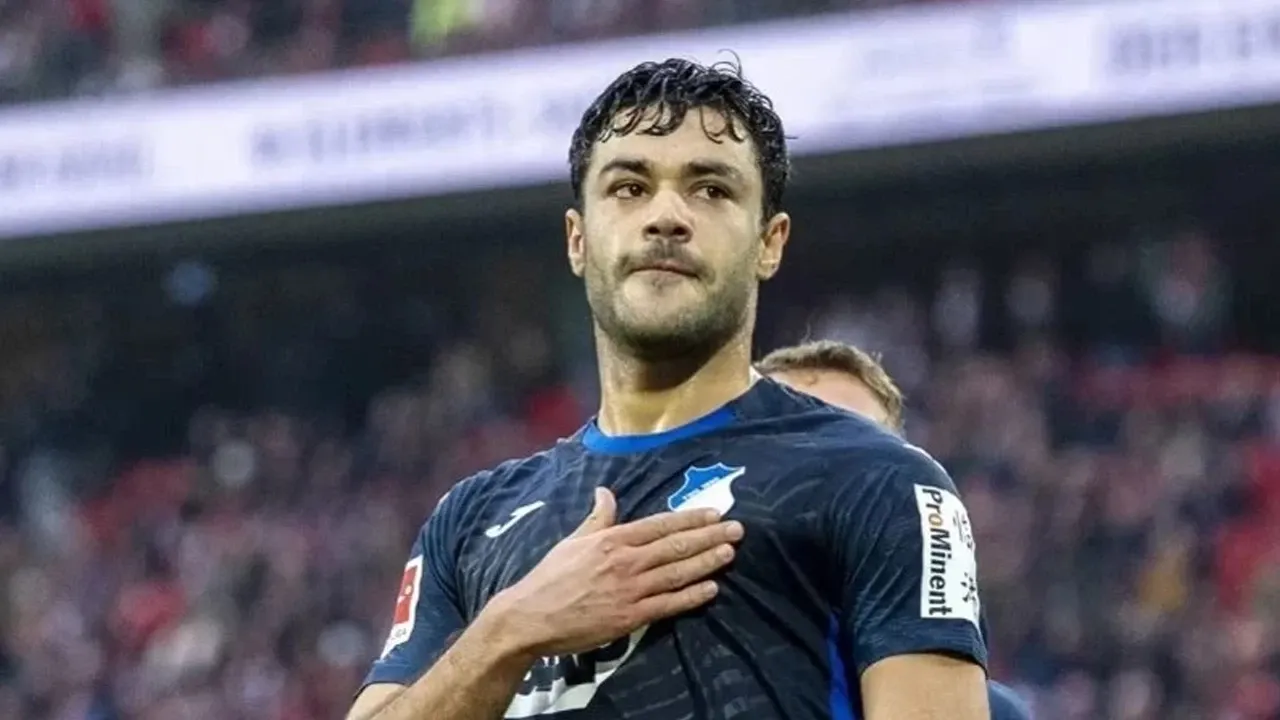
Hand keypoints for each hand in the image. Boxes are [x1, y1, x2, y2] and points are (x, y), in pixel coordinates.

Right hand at [485, 487, 742, 657]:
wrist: (531, 616)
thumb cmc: (550, 577)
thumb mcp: (573, 540)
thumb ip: (598, 517)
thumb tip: (606, 491)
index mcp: (613, 539)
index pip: (661, 524)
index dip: (691, 518)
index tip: (714, 513)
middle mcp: (626, 561)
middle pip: (676, 546)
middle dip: (710, 536)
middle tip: (737, 529)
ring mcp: (630, 590)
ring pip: (678, 573)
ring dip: (707, 562)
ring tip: (730, 552)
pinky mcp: (631, 617)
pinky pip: (669, 605)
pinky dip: (692, 596)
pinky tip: (711, 588)